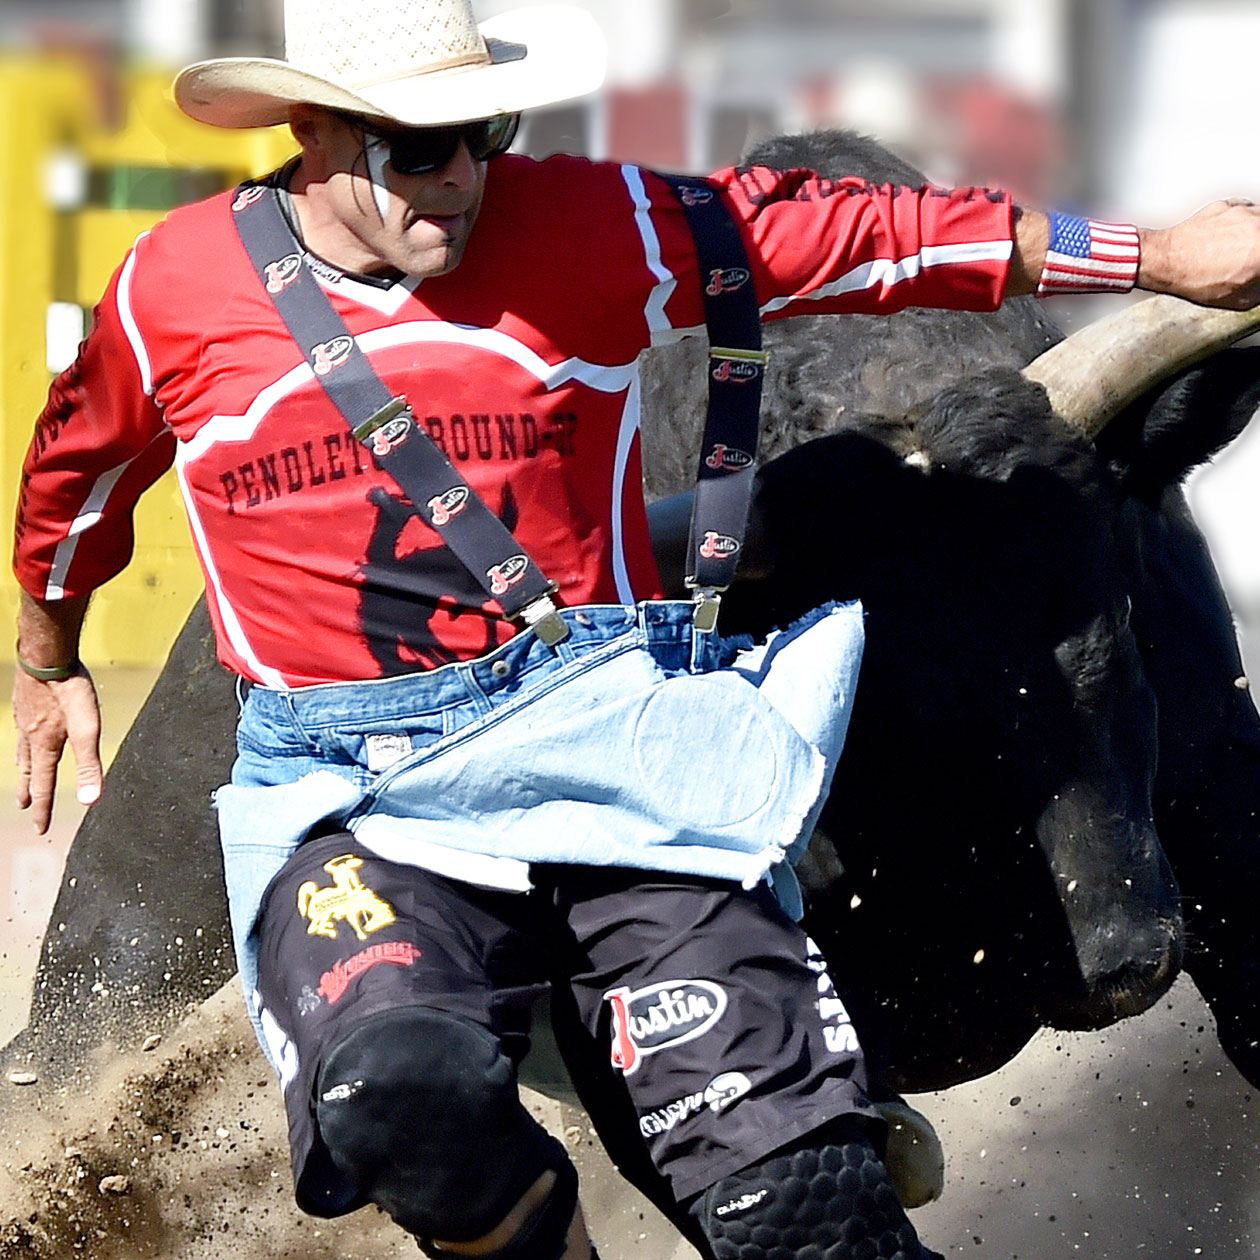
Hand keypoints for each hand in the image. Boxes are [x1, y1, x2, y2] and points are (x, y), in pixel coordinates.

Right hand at [13, 664, 102, 833]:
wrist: (47, 655)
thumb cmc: (70, 691)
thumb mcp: (88, 730)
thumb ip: (89, 765)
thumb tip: (91, 801)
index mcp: (46, 747)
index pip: (45, 787)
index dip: (44, 810)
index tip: (40, 829)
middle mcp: (31, 737)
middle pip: (30, 772)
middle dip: (29, 792)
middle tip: (25, 807)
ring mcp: (25, 718)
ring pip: (22, 752)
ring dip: (24, 769)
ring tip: (23, 776)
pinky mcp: (25, 703)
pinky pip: (22, 731)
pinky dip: (22, 743)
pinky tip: (27, 734)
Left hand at [1139, 199, 1259, 309]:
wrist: (1166, 260)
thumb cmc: (1195, 278)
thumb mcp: (1238, 299)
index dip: (1259, 267)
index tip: (1255, 268)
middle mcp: (1259, 227)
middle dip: (1256, 251)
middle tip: (1249, 259)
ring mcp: (1245, 212)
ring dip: (1254, 233)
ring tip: (1240, 249)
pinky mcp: (1229, 205)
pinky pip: (1245, 210)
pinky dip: (1241, 222)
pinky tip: (1229, 237)